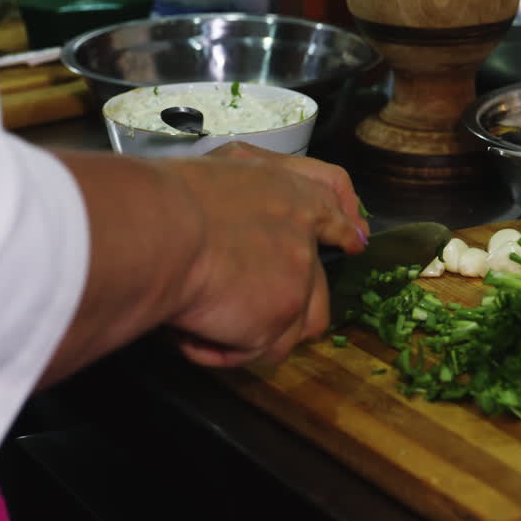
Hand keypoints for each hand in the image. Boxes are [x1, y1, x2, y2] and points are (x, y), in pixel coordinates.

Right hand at [165, 143, 368, 366]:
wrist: (165, 228)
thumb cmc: (170, 195)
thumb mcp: (220, 167)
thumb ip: (248, 189)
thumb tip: (249, 218)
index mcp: (290, 192)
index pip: (332, 207)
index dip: (344, 227)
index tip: (354, 240)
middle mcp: (304, 238)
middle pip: (318, 289)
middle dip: (285, 309)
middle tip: (240, 314)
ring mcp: (298, 282)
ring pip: (291, 330)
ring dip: (251, 334)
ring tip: (205, 323)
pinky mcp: (279, 319)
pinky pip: (254, 352)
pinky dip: (221, 350)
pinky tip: (192, 332)